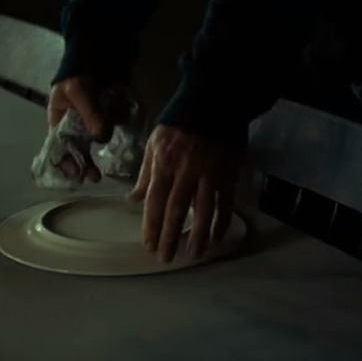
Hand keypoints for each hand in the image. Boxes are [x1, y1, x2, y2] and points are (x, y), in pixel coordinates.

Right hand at [47, 77, 131, 180]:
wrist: (100, 50)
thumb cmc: (79, 71)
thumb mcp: (78, 92)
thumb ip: (89, 115)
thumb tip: (102, 139)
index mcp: (59, 121)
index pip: (59, 148)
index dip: (65, 162)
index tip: (76, 174)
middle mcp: (77, 124)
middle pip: (80, 150)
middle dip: (87, 163)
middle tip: (95, 177)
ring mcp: (96, 119)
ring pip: (102, 136)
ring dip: (108, 127)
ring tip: (111, 104)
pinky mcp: (113, 113)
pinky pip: (118, 122)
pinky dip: (120, 114)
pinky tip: (119, 99)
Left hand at [128, 125, 242, 262]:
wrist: (213, 102)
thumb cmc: (178, 123)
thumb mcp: (154, 144)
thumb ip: (145, 174)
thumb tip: (133, 199)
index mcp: (164, 164)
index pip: (154, 201)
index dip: (152, 225)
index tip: (149, 245)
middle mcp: (185, 172)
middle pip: (176, 210)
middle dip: (170, 237)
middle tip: (166, 258)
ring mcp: (209, 173)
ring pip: (203, 210)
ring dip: (198, 235)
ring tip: (193, 254)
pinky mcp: (228, 173)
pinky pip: (225, 202)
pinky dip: (221, 221)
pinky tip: (217, 237)